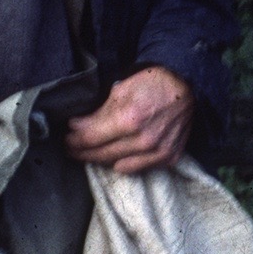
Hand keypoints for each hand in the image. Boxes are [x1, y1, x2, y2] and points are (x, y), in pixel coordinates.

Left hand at [63, 65, 194, 174]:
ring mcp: (158, 151)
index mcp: (129, 120)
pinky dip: (124, 162)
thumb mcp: (120, 90)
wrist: (185, 88)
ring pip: (117, 165)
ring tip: (93, 151)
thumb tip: (76, 128)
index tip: (66, 139)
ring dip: (101, 159)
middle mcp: (144, 140)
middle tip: (72, 148)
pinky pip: (137, 168)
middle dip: (82, 152)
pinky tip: (118, 154)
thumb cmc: (151, 84)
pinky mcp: (168, 157)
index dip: (73, 140)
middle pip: (100, 155)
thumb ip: (98, 113)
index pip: (90, 139)